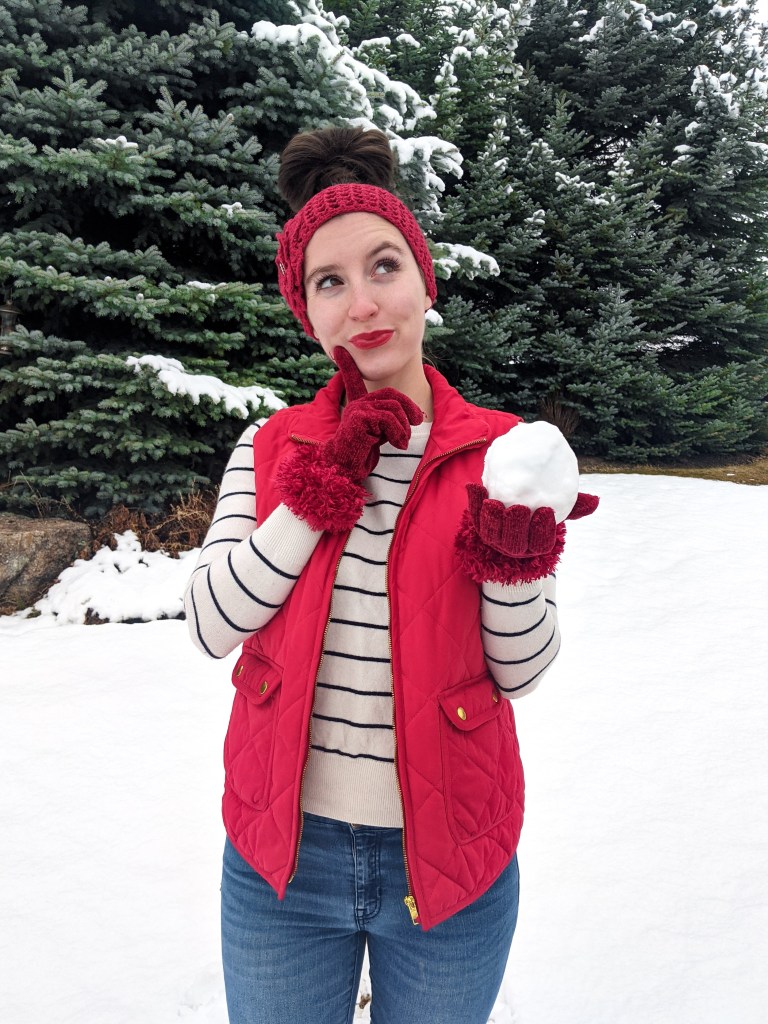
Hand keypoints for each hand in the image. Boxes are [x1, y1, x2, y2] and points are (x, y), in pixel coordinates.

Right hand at [275, 348, 422, 532]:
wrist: (346, 468)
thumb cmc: (363, 454)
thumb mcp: (381, 433)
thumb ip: (392, 419)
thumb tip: (419, 415)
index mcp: (359, 405)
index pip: (353, 380)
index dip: (347, 365)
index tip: (338, 349)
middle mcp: (356, 403)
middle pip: (392, 395)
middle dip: (409, 408)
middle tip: (417, 422)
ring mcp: (357, 409)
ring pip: (394, 407)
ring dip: (404, 426)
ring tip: (402, 441)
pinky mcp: (359, 417)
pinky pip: (389, 419)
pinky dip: (399, 432)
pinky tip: (397, 444)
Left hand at [466, 484, 598, 556]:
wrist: (510, 514)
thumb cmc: (538, 512)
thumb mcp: (555, 509)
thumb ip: (572, 506)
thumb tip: (595, 501)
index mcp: (535, 544)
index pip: (541, 544)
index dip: (543, 530)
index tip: (546, 511)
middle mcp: (515, 547)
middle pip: (515, 544)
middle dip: (517, 527)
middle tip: (520, 508)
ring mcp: (495, 540)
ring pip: (492, 535)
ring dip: (493, 519)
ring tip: (494, 503)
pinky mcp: (478, 527)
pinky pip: (474, 518)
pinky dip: (474, 503)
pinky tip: (475, 486)